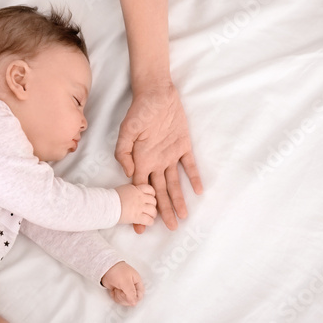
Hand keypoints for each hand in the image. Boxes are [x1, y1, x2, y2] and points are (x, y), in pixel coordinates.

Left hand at [101, 261, 143, 305]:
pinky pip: (118, 299)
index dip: (134, 298)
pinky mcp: (118, 291)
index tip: (127, 296)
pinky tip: (113, 290)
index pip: (140, 295)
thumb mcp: (126, 282)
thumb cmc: (116, 271)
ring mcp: (124, 289)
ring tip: (116, 289)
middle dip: (124, 297)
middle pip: (132, 300)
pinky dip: (114, 296)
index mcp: (137, 282)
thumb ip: (131, 293)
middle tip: (120, 291)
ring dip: (119, 297)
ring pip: (125, 301)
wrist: (105, 268)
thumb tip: (134, 303)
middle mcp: (132, 286)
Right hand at [115, 83, 202, 232]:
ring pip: (174, 183)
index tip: (141, 227)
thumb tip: (129, 174)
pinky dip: (194, 178)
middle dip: (163, 210)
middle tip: (170, 228)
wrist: (156, 93)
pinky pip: (189, 165)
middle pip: (159, 192)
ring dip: (178, 199)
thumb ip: (124, 153)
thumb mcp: (126, 130)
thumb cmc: (139, 111)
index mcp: (140, 161)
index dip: (141, 208)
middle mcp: (155, 162)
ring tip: (182, 217)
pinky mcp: (182, 146)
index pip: (140, 190)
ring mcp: (169, 155)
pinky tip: (198, 191)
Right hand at [115, 184, 156, 225]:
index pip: (150, 189)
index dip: (152, 194)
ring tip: (150, 217)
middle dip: (153, 206)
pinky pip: (149, 220)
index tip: (150, 198)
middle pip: (153, 201)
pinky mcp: (137, 217)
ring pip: (153, 211)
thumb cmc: (111, 198)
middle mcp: (140, 197)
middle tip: (150, 209)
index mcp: (136, 189)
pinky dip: (150, 222)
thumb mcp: (123, 190)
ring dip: (152, 215)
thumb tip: (130, 194)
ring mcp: (139, 207)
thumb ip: (130, 191)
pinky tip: (147, 223)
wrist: (107, 205)